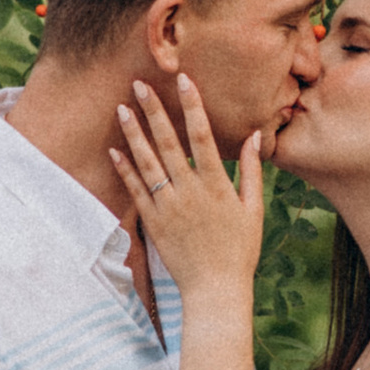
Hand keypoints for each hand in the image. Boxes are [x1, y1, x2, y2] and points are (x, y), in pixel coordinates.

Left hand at [109, 75, 262, 306]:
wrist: (215, 290)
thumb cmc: (240, 250)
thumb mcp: (253, 209)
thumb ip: (253, 171)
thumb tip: (254, 136)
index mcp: (217, 185)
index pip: (202, 135)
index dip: (192, 105)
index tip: (184, 80)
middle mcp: (190, 191)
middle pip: (168, 142)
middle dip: (153, 110)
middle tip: (139, 83)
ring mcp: (169, 207)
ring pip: (147, 163)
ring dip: (133, 133)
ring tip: (121, 108)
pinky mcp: (153, 223)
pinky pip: (136, 191)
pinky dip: (124, 169)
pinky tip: (114, 149)